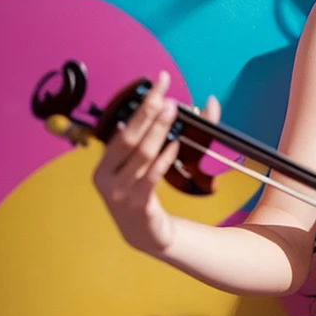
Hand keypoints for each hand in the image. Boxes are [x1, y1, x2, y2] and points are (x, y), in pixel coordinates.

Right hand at [92, 70, 220, 255]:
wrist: (146, 235)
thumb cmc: (148, 194)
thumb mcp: (155, 164)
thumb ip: (177, 133)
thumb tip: (209, 102)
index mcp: (106, 162)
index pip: (124, 127)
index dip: (141, 103)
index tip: (159, 80)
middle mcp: (106, 176)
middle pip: (129, 137)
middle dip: (147, 113)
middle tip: (166, 93)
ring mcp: (118, 193)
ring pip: (141, 155)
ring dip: (157, 130)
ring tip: (173, 111)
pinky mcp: (136, 207)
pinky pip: (150, 178)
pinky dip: (162, 160)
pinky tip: (175, 144)